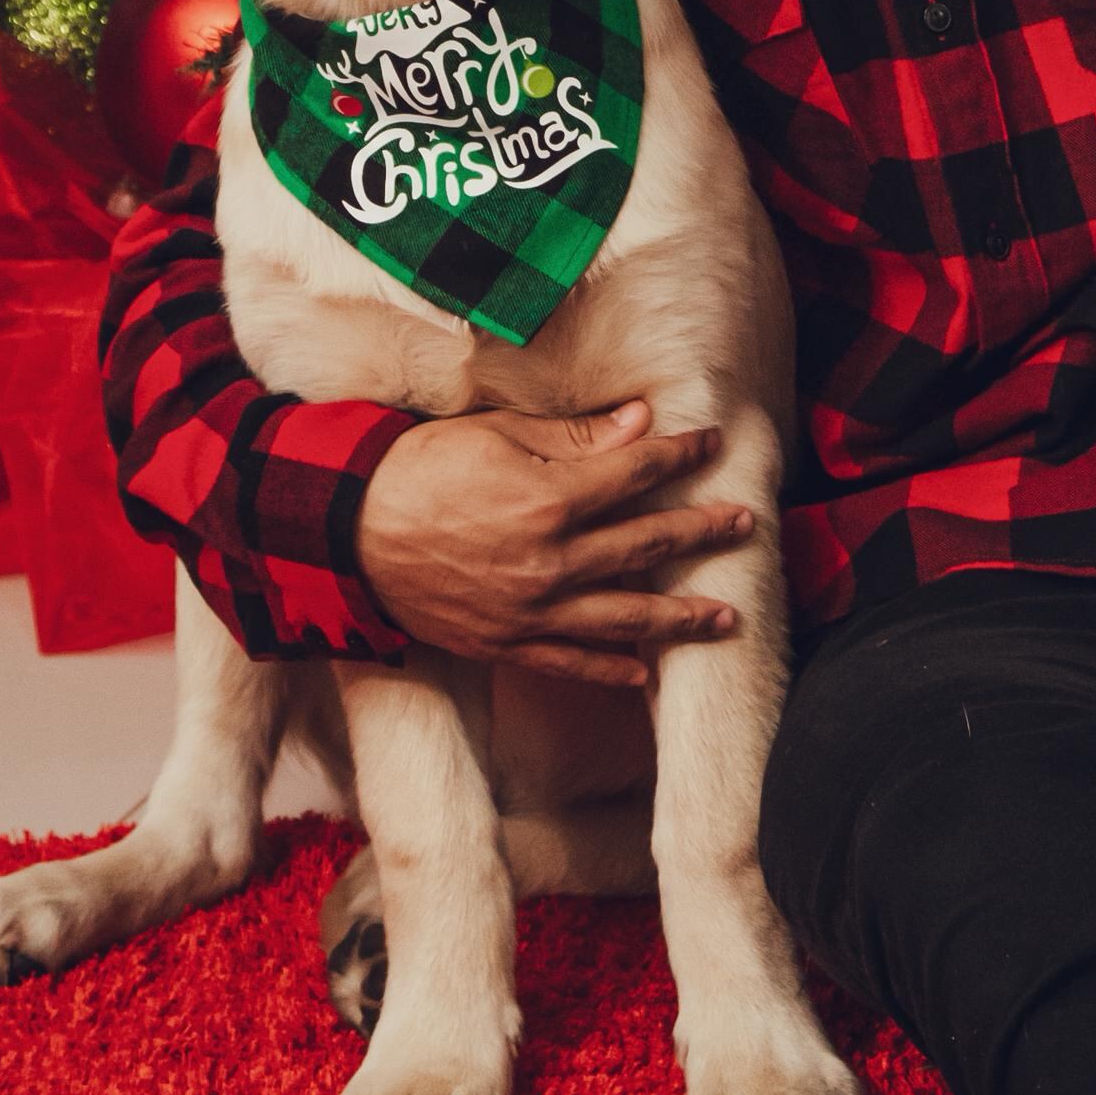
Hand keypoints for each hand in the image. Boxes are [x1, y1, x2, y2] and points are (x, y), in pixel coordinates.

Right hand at [355, 400, 751, 686]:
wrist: (350, 531)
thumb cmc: (421, 467)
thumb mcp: (497, 434)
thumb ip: (574, 437)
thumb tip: (639, 422)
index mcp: (551, 498)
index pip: (635, 472)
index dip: (679, 456)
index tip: (712, 445)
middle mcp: (551, 560)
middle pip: (645, 544)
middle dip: (701, 533)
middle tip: (744, 525)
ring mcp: (530, 610)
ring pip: (624, 616)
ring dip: (681, 617)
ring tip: (725, 618)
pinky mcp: (505, 643)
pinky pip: (571, 662)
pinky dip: (612, 669)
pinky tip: (646, 672)